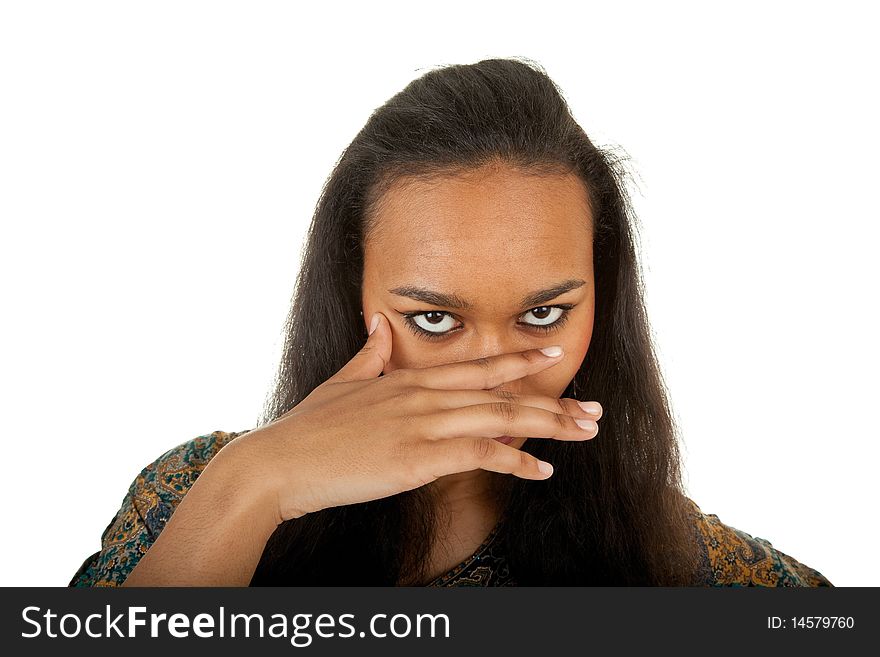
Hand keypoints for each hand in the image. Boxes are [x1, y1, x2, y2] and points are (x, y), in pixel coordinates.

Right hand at [231, 312, 601, 523]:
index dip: (519, 358)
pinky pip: (479, 455)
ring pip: (500, 418)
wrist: (279, 462)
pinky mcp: (417, 458)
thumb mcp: (343, 382)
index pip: (477, 365)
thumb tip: (380, 326)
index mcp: (408, 378)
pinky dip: (516, 461)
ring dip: (549, 426)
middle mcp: (423, 395)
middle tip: (593, 409)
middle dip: (552, 399)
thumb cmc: (309, 428)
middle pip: (502, 392)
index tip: (554, 352)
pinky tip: (544, 470)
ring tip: (585, 433)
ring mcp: (422, 425)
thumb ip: (370, 354)